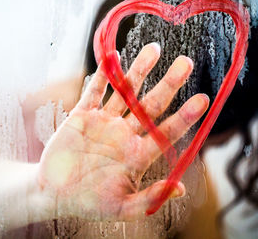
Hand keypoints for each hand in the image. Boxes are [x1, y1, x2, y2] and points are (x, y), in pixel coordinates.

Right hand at [37, 43, 208, 220]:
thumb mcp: (121, 207)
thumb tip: (180, 189)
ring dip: (139, 71)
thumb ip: (150, 198)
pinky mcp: (82, 115)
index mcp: (138, 155)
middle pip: (151, 105)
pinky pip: (94, 91)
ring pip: (125, 92)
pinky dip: (102, 76)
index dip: (184, 116)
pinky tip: (114, 58)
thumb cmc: (89, 204)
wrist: (54, 193)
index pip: (166, 131)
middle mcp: (124, 134)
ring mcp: (104, 122)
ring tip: (154, 49)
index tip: (203, 99)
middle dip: (168, 84)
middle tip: (186, 63)